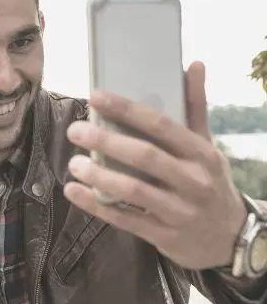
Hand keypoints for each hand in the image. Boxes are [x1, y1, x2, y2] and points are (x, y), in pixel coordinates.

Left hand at [63, 61, 246, 269]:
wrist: (231, 238)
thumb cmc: (210, 183)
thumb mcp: (207, 147)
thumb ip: (196, 108)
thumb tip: (194, 64)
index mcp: (201, 153)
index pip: (162, 125)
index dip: (127, 110)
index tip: (96, 97)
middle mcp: (193, 180)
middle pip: (145, 156)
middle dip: (106, 141)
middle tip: (75, 130)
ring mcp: (179, 211)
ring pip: (134, 190)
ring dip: (99, 175)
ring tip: (73, 164)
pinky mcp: (163, 235)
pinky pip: (125, 219)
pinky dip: (96, 205)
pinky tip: (74, 192)